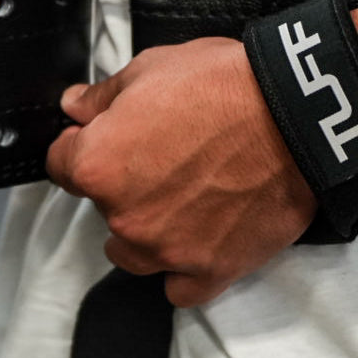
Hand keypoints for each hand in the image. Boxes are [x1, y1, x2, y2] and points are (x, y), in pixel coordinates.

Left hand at [45, 38, 315, 306]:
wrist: (297, 114)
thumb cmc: (224, 86)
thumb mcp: (152, 68)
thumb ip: (102, 96)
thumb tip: (74, 106)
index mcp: (97, 164)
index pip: (60, 163)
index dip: (83, 144)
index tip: (106, 136)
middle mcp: (123, 215)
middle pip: (101, 208)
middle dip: (122, 185)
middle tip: (164, 158)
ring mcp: (166, 249)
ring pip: (132, 255)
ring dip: (146, 232)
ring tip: (181, 202)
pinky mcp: (211, 269)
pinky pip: (181, 288)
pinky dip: (185, 270)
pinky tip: (199, 242)